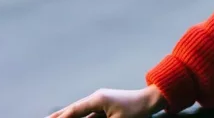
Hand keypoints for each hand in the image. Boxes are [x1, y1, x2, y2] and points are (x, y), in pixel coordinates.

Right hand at [48, 85, 165, 117]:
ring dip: (69, 117)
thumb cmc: (137, 111)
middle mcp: (97, 98)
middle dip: (60, 116)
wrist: (153, 99)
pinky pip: (90, 114)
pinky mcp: (107, 106)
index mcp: (98, 99)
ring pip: (81, 112)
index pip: (74, 111)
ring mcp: (102, 101)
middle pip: (74, 109)